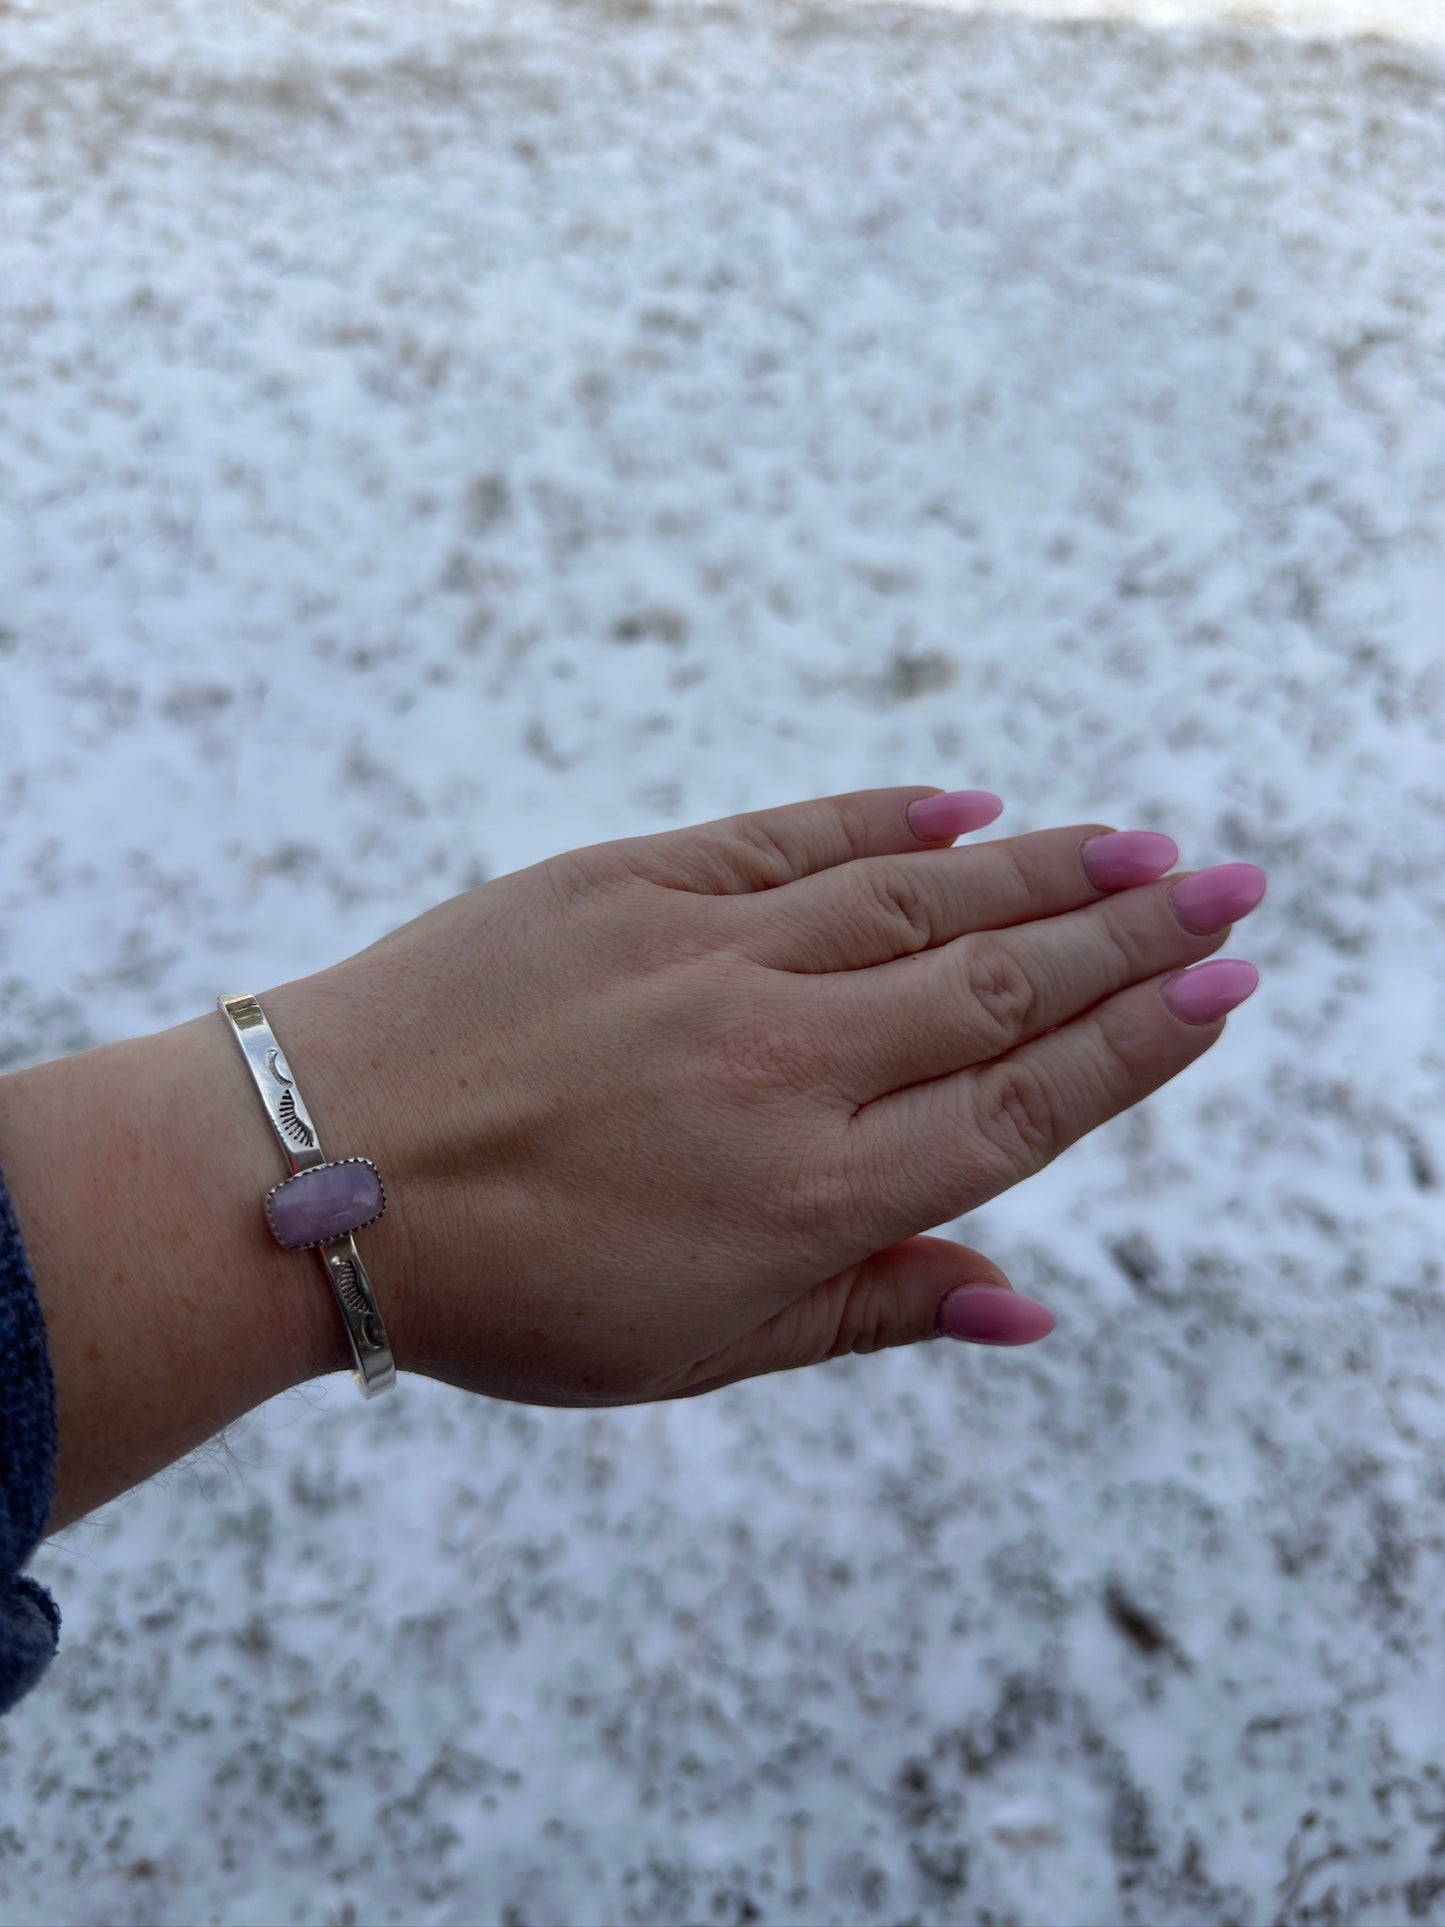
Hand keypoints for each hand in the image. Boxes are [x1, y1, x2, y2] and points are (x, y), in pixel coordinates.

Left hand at [266, 785, 1263, 1405]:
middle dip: (1134, 933)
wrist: (310, 1176)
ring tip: (1142, 841)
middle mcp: (783, 1063)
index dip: (1137, 1047)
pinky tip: (970, 806)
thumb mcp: (697, 1348)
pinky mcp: (630, 881)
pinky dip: (888, 819)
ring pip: (920, 896)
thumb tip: (1031, 1308)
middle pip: (1002, 984)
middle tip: (1233, 882)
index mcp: (810, 1196)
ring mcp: (708, 956)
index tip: (1222, 986)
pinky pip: (789, 836)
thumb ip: (872, 1312)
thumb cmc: (505, 1288)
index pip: (1022, 1105)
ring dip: (1045, 866)